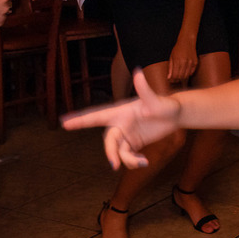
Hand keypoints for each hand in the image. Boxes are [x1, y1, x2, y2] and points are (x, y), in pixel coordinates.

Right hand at [62, 70, 181, 167]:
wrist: (175, 115)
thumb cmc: (165, 104)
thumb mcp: (155, 99)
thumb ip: (144, 89)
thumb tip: (138, 72)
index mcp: (120, 112)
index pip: (96, 116)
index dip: (79, 119)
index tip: (63, 122)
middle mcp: (120, 123)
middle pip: (109, 140)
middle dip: (110, 152)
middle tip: (114, 165)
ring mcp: (126, 135)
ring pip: (118, 151)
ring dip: (127, 159)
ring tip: (142, 162)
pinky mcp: (134, 144)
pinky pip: (127, 156)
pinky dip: (133, 161)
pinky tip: (145, 162)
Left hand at [167, 35, 197, 81]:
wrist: (187, 41)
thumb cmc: (177, 49)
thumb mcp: (171, 57)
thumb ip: (170, 68)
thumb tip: (169, 78)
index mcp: (177, 61)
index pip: (175, 75)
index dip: (172, 80)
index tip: (171, 80)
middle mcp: (185, 62)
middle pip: (181, 77)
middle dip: (177, 80)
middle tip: (174, 80)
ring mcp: (191, 63)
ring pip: (187, 76)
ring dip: (182, 78)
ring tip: (179, 77)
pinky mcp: (195, 63)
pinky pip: (191, 72)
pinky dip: (188, 74)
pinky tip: (184, 72)